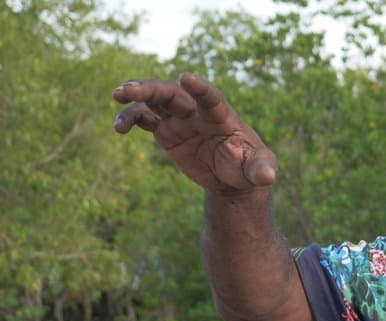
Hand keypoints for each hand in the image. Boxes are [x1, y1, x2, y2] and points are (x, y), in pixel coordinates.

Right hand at [112, 73, 277, 194]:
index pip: (210, 98)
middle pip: (173, 93)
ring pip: (155, 100)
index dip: (199, 88)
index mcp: (222, 116)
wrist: (232, 176)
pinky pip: (145, 119)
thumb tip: (269, 177)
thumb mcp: (258, 170)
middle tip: (129, 90)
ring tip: (117, 97)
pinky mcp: (166, 130)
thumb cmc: (248, 167)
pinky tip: (119, 128)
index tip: (186, 77)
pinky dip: (131, 119)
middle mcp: (198, 112)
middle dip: (152, 89)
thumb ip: (262, 169)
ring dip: (136, 97)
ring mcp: (180, 119)